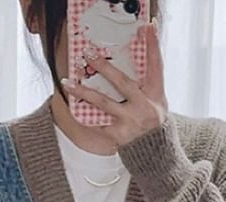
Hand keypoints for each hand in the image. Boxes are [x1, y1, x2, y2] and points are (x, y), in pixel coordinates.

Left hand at [61, 20, 168, 147]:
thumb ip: (146, 82)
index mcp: (156, 94)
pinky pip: (97, 122)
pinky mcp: (118, 135)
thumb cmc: (153, 118)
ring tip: (69, 82)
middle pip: (122, 83)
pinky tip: (72, 105)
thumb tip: (132, 57)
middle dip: (105, 68)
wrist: (153, 150)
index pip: (156, 66)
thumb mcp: (157, 99)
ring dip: (84, 92)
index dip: (153, 45)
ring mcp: (130, 122)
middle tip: (89, 54)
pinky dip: (84, 115)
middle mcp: (144, 107)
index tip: (148, 27)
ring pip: (103, 103)